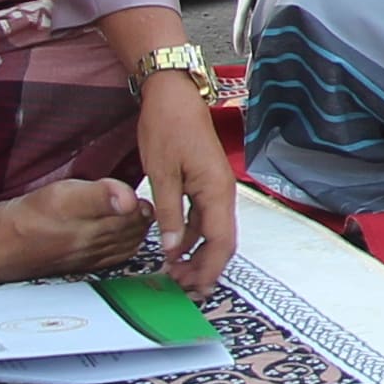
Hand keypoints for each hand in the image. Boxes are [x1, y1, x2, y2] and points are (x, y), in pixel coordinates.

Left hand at [130, 69, 236, 286]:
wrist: (173, 95)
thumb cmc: (167, 127)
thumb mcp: (161, 172)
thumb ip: (168, 212)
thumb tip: (171, 249)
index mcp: (216, 191)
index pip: (221, 241)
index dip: (209, 268)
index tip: (193, 288)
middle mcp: (222, 193)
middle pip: (222, 241)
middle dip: (205, 267)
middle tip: (181, 286)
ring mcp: (216, 188)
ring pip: (213, 231)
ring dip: (197, 253)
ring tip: (175, 272)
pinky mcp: (206, 183)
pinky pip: (204, 218)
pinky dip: (192, 236)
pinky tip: (174, 246)